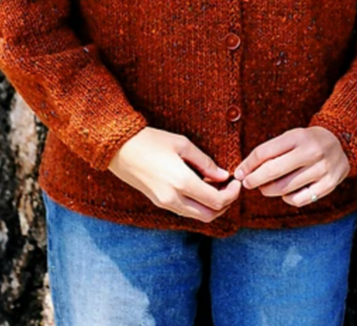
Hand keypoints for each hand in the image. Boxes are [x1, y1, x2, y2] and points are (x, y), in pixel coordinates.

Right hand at [108, 127, 240, 222]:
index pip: (216, 201)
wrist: (119, 149)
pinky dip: (197, 204)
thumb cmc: (151, 140)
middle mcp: (173, 198)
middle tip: (230, 187)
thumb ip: (205, 162)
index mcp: (182, 182)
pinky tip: (200, 187)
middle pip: (209, 215)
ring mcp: (164, 203)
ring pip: (197, 216)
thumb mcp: (182, 144)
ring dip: (211, 206)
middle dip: (225, 204)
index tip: (237, 182)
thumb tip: (223, 175)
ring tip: (216, 186)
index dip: (232, 194)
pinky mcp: (158, 202)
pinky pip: (185, 210)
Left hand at [233, 126, 349, 207]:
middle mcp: (311, 152)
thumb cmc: (307, 142)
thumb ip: (270, 151)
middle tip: (247, 183)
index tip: (239, 173)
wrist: (341, 143)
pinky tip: (285, 193)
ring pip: (284, 188)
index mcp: (298, 136)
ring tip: (265, 187)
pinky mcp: (329, 185)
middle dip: (254, 180)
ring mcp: (321, 169)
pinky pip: (299, 199)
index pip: (265, 152)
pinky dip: (287, 199)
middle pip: (273, 171)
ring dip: (269, 190)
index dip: (248, 164)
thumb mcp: (291, 138)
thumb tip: (244, 170)